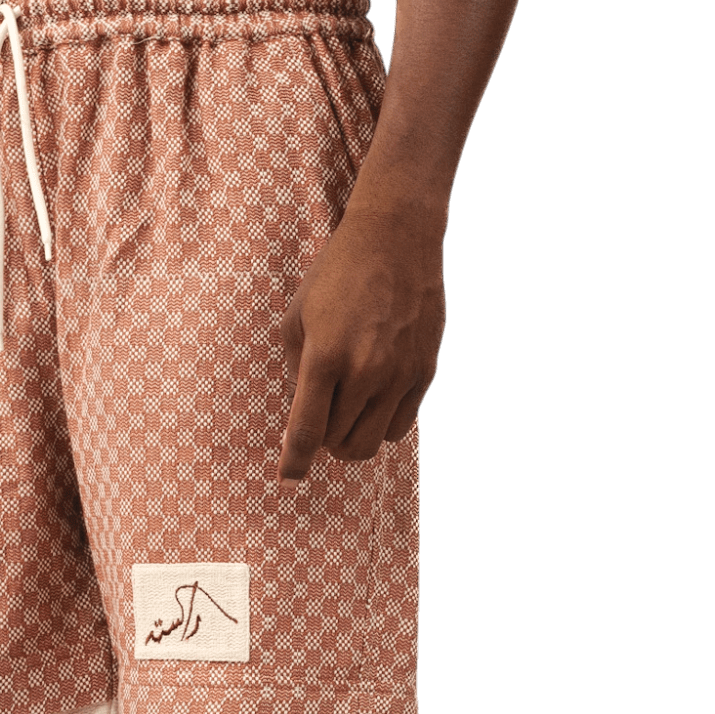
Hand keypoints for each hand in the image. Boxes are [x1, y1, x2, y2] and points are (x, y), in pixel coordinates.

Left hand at [276, 201, 446, 483]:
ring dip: (352, 438)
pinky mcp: (425, 372)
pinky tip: (373, 397)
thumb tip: (298, 424)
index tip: (289, 476)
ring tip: (345, 411)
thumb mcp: (298, 319)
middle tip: (320, 422)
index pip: (307, 432)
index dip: (294, 462)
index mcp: (325, 357)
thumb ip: (295, 374)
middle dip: (324, 443)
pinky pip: (399, 426)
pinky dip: (380, 423)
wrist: (396, 236)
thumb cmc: (337, 275)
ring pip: (371, 444)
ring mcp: (400, 374)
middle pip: (340, 445)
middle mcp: (366, 371)